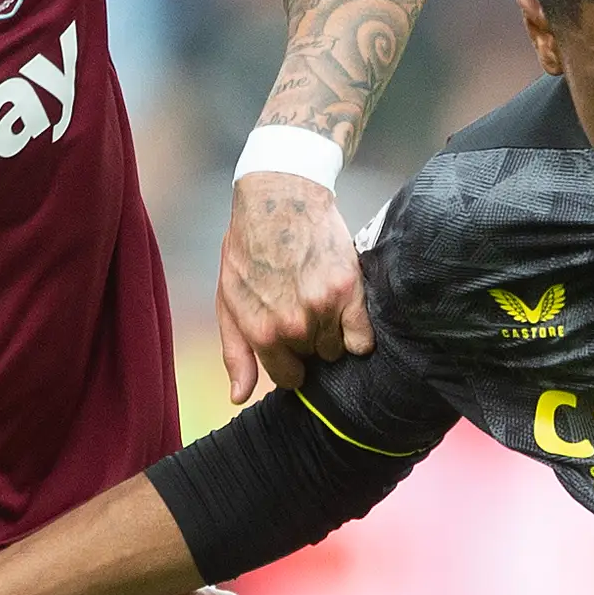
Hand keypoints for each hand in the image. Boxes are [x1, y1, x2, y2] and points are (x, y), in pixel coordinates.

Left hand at [215, 172, 370, 400]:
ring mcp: (323, 309)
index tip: (291, 339)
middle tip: (302, 306)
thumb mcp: (229, 301)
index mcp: (261, 332)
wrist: (279, 198)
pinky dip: (358, 329)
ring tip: (320, 298)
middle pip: (315, 361)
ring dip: (333, 331)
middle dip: (309, 341)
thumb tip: (240, 395)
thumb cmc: (249, 248)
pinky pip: (364, 338)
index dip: (291, 360)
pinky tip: (345, 307)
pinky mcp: (350, 291)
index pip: (289, 378)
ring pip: (338, 349)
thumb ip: (236, 352)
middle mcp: (292, 326)